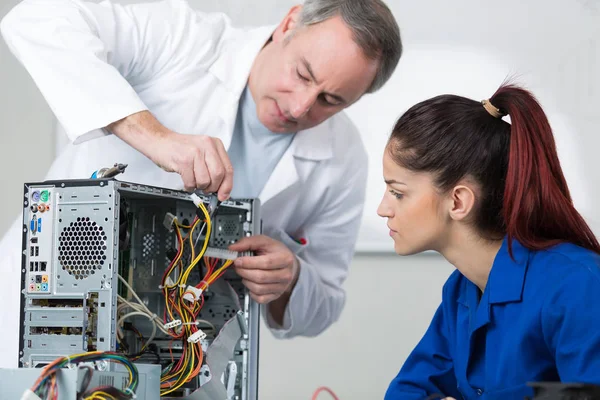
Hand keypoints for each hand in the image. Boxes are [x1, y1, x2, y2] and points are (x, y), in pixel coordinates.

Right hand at [108, 111, 233, 199]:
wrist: (159, 141)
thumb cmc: (180, 148)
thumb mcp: (202, 152)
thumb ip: (214, 168)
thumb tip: (223, 190)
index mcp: (215, 144)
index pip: (228, 169)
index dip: (227, 186)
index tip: (223, 195)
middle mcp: (207, 146)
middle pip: (219, 175)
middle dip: (212, 187)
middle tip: (206, 189)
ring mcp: (195, 152)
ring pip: (205, 181)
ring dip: (199, 187)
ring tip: (193, 181)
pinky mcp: (183, 160)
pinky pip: (191, 182)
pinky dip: (189, 186)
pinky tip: (186, 180)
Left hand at [228, 235, 299, 303]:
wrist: (288, 265)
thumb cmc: (276, 252)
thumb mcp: (264, 241)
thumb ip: (248, 242)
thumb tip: (233, 248)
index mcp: (285, 259)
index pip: (265, 263)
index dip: (248, 263)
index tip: (238, 260)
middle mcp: (285, 275)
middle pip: (260, 277)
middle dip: (244, 272)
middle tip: (238, 267)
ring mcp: (281, 287)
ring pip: (258, 288)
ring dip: (246, 281)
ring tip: (245, 274)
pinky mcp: (276, 295)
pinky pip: (259, 298)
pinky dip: (251, 292)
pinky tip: (251, 283)